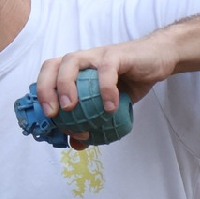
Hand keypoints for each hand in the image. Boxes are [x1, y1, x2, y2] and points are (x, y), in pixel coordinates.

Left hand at [35, 36, 178, 148]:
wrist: (157, 61)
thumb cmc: (129, 81)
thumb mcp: (108, 106)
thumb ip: (92, 122)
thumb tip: (76, 143)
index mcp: (75, 70)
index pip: (48, 75)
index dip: (42, 94)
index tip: (47, 117)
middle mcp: (82, 59)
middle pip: (53, 65)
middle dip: (47, 89)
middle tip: (54, 113)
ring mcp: (98, 54)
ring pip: (72, 61)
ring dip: (67, 85)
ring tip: (72, 107)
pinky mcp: (118, 55)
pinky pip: (107, 69)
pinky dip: (105, 89)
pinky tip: (109, 108)